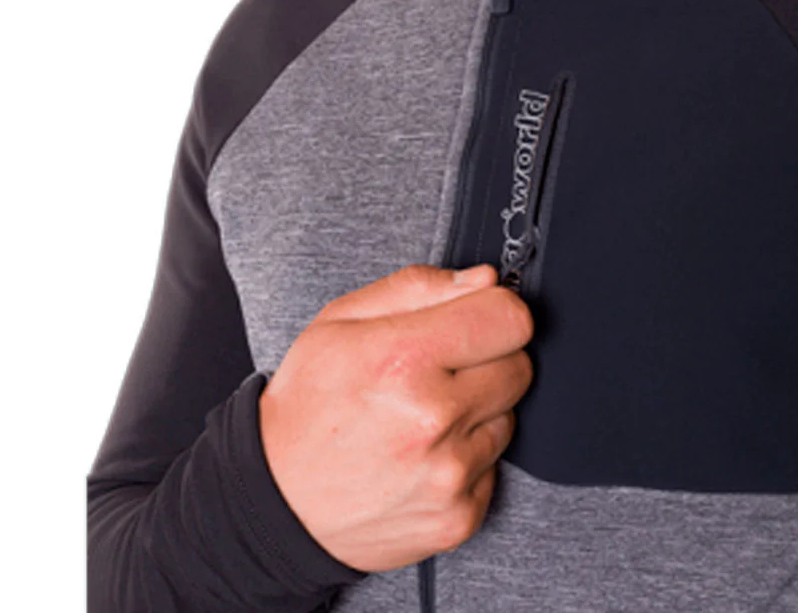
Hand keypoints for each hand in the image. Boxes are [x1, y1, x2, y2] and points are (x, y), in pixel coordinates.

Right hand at [258, 263, 533, 572]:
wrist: (278, 502)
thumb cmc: (308, 405)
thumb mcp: (340, 322)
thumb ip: (417, 287)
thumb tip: (484, 280)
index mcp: (401, 359)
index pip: (508, 318)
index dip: (493, 311)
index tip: (474, 317)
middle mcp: (432, 419)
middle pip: (519, 365)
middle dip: (487, 359)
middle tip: (439, 369)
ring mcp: (448, 475)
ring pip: (510, 415)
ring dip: (477, 410)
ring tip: (423, 415)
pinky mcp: (459, 517)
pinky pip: (495, 467)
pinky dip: (468, 457)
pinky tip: (424, 454)